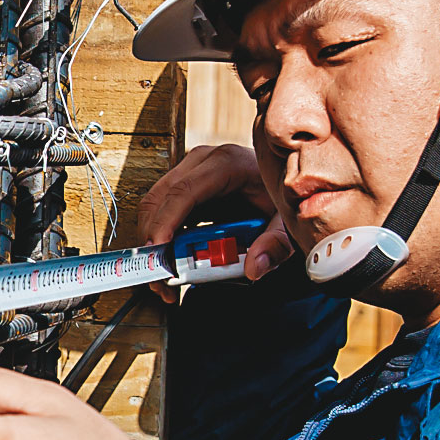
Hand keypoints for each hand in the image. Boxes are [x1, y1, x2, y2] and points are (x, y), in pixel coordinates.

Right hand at [136, 142, 293, 282]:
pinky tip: (171, 262)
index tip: (158, 250)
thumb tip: (254, 268)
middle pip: (160, 199)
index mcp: (226, 163)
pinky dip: (161, 238)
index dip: (165, 222)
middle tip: (159, 276)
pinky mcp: (186, 186)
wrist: (283, 183)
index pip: (183, 192)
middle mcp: (203, 162)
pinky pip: (163, 211)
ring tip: (166, 278)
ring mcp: (191, 172)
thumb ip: (275, 244)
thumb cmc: (281, 195)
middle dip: (153, 239)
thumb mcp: (286, 220)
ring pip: (155, 206)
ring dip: (153, 242)